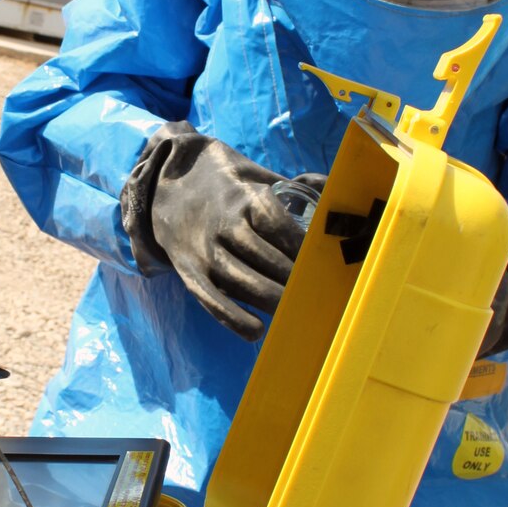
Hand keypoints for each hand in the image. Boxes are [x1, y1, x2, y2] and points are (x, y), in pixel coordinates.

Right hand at [122, 124, 307, 340]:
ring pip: (240, 280)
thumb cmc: (229, 184)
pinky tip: (256, 331)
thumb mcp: (257, 175)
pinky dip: (233, 318)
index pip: (278, 226)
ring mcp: (204, 249)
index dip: (301, 249)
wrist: (167, 184)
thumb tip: (340, 202)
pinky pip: (210, 298)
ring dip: (270, 299)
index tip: (320, 264)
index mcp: (245, 197)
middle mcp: (223, 223)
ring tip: (294, 311)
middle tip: (315, 293)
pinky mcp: (188, 270)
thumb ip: (295, 189)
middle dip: (292, 278)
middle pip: (263, 257)